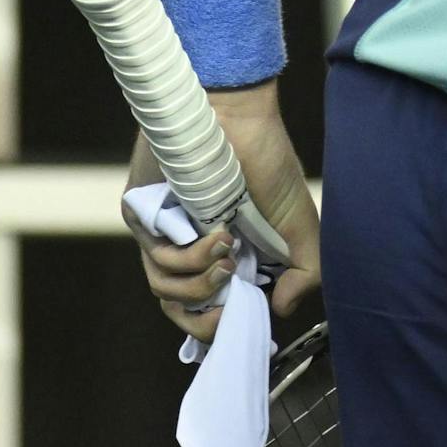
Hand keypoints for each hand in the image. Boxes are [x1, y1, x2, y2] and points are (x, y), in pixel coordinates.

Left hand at [125, 83, 322, 338]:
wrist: (237, 119)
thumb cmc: (268, 164)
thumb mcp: (301, 223)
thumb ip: (304, 270)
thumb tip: (280, 311)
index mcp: (228, 255)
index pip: (214, 308)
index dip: (224, 327)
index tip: (245, 325)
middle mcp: (192, 250)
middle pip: (183, 312)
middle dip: (207, 320)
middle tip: (231, 305)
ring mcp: (165, 236)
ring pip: (167, 292)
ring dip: (202, 284)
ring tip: (228, 254)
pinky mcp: (142, 219)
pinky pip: (157, 261)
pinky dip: (191, 258)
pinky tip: (217, 236)